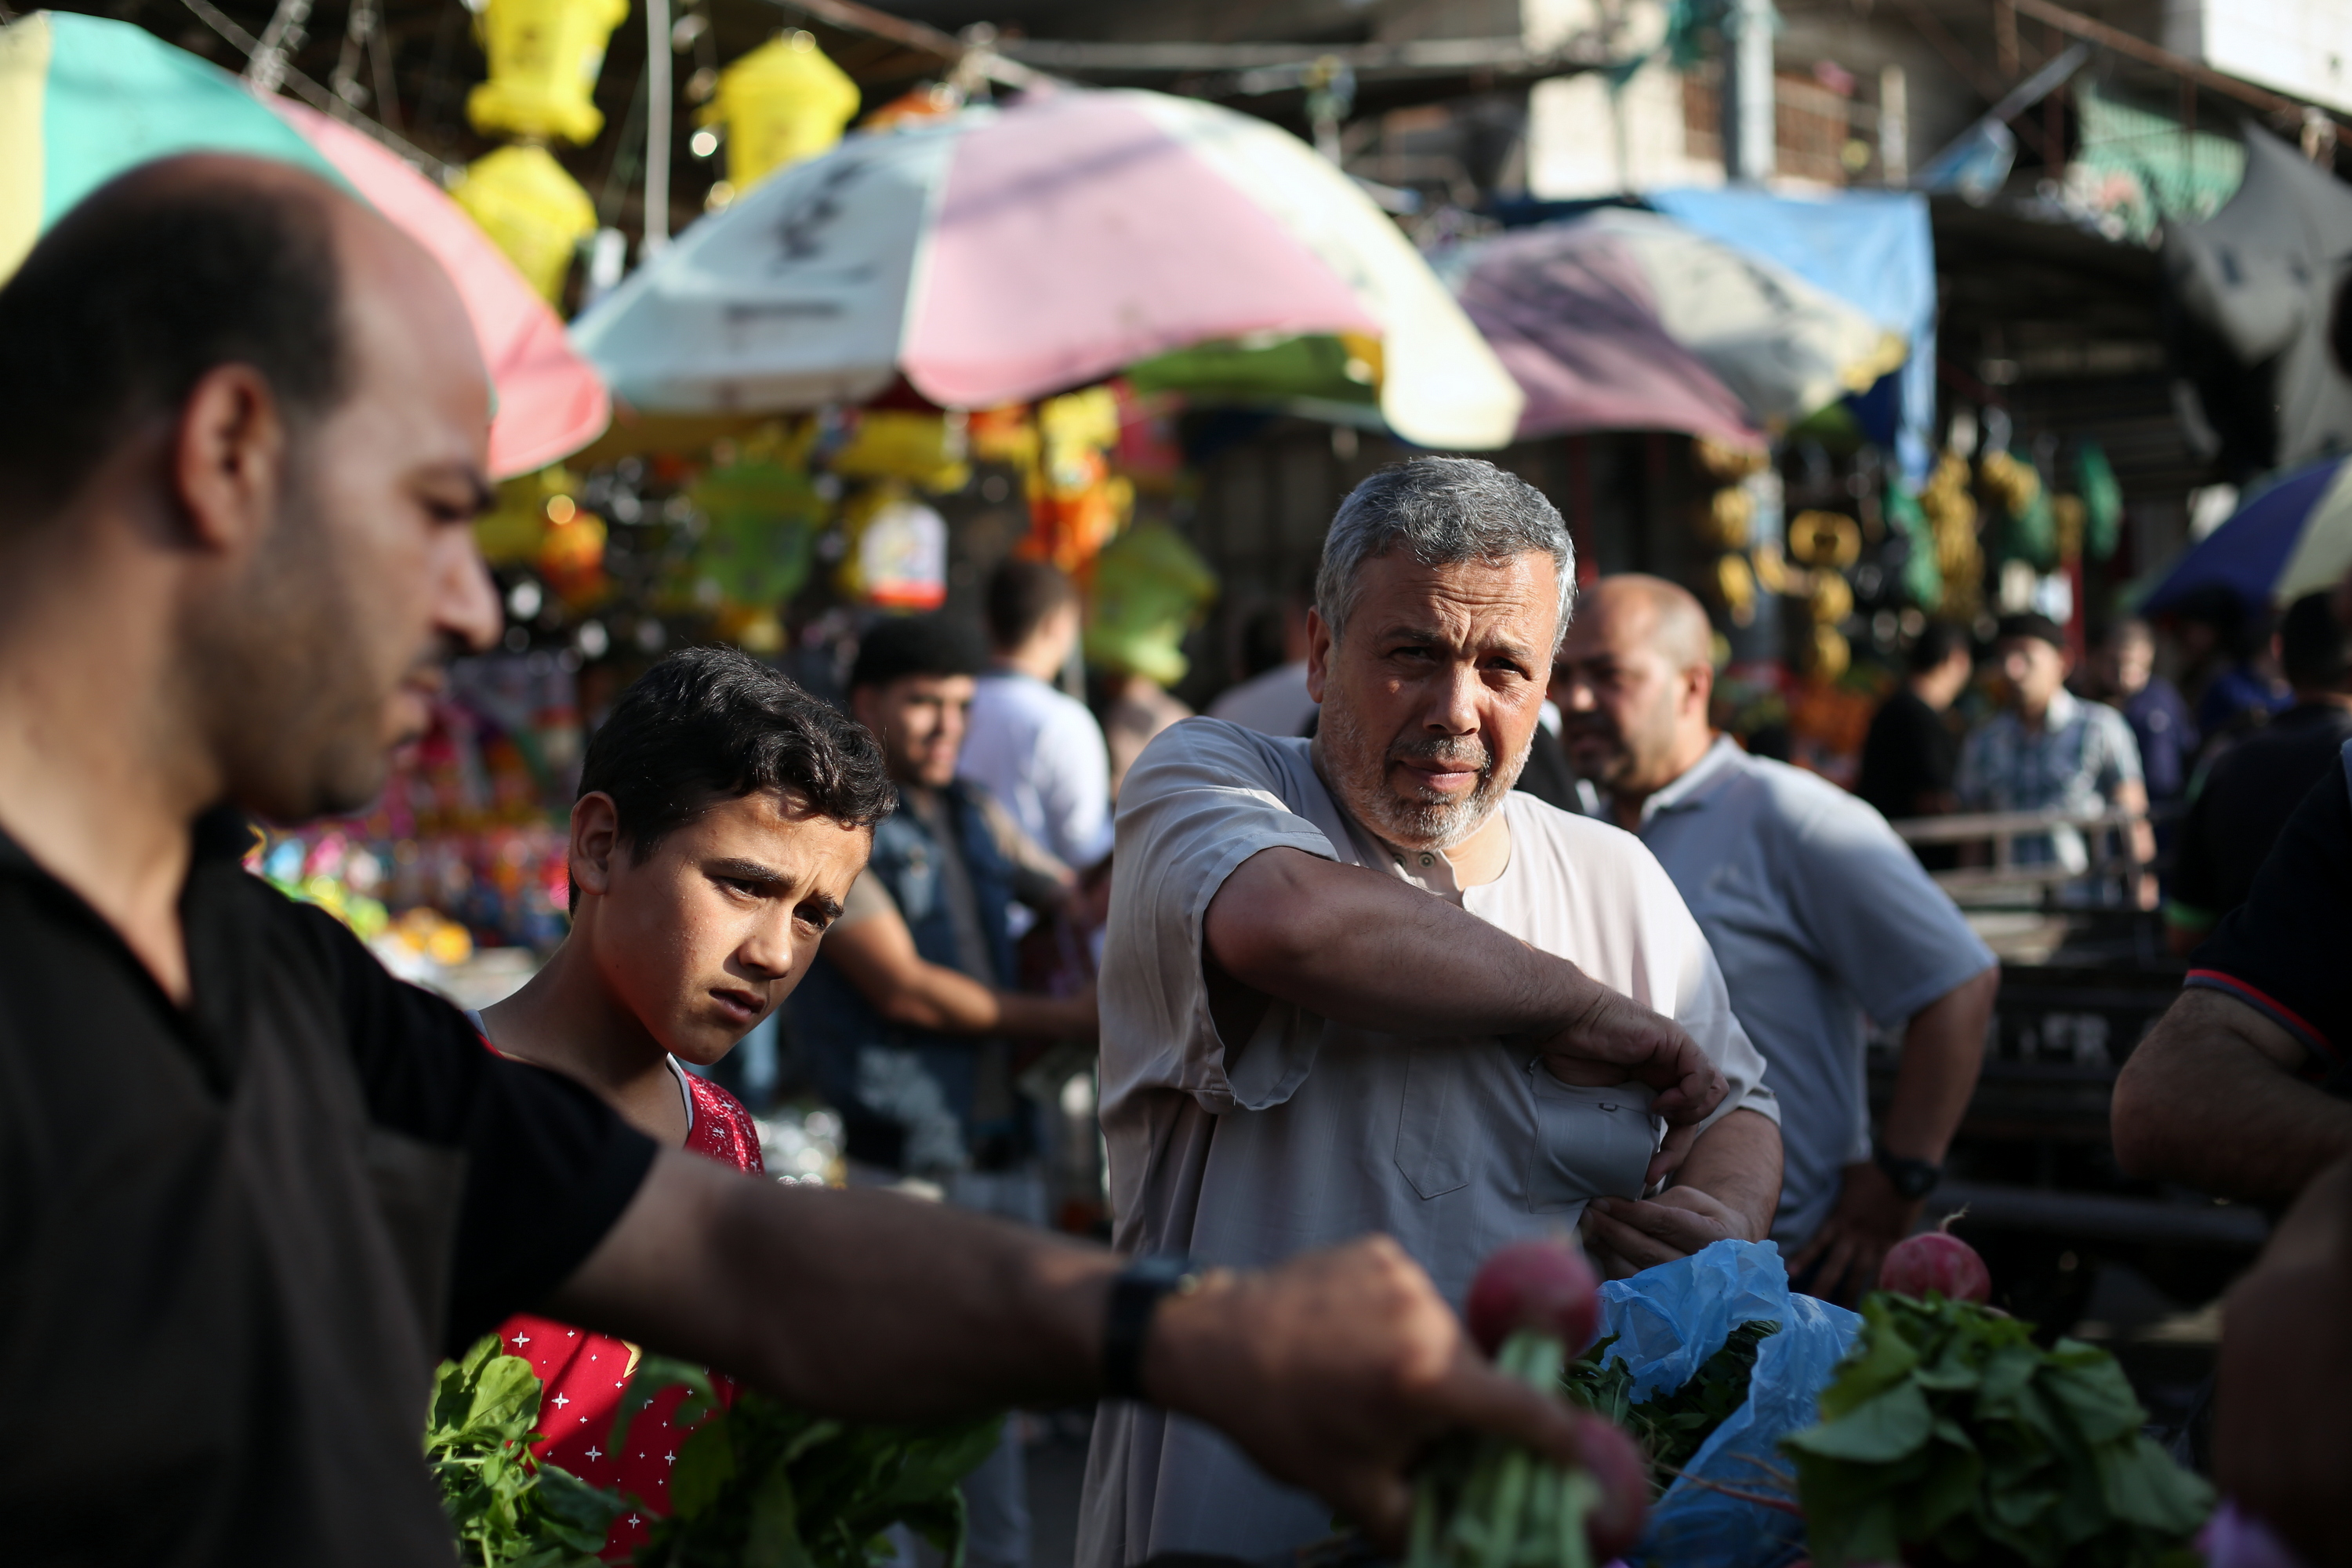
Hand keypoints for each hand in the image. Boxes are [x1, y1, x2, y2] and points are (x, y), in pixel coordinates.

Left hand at [1144, 1236, 1584, 1546]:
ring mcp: (1404, 1275)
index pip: (1526, 1412)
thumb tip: (1477, 1542)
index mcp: (1427, 1379)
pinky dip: (1398, 1325)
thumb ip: (1424, 1520)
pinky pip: (1413, 1299)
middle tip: (1418, 1429)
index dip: (1560, 1440)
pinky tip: (1352, 1342)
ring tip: (1369, 1381)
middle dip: (1465, 1406)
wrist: (1211, 1341)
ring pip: (1447, 1335)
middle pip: (1481, 1374)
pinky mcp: (1380, 1251)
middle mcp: (1428, 1317)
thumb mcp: (1352, 1490)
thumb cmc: (1281, 1421)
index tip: (1575, 1456)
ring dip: (1430, 1363)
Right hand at [1527, 988, 1726, 1174]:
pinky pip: (1702, 1074)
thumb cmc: (1570, 1054)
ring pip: (1712, 1093)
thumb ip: (1620, 1115)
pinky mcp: (1675, 1040)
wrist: (1563, 1021)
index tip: (1648, 1175)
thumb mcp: (1597, 1097)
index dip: (1672, 1151)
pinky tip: (1661, 1101)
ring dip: (1689, 1115)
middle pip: (1702, 1111)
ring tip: (1660, 1117)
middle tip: (1655, 1165)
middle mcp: (1669, 1068)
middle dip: (1681, 1145)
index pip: (1685, 1120)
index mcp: (1654, 1081)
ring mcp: (1675, 1053)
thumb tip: (1621, 1158)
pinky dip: (1688, 1094)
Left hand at [1577, 1186, 1751, 1280]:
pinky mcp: (1663, 1304)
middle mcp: (1700, 1271)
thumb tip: (1623, 1207)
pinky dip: (1609, 1265)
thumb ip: (1662, 1202)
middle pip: (1647, 1251)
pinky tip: (1596, 1247)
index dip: (1631, 1213)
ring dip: (1607, 1249)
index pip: (1666, 1224)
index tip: (1604, 1201)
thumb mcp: (1692, 1200)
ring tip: (1587, 1227)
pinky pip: (1630, 1286)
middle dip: (1613, 1229)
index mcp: (1713, 1238)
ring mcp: (1682, 1293)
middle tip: (1589, 1211)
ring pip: (1636, 1272)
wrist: (1720, 1252)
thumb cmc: (1702, 1219)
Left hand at [1784, 1162, 1919, 1304]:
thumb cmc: (1873, 1170)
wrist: (1904, 1172)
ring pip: (1859, 1273)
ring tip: (1843, 1311)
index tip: (1790, 1274)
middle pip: (1835, 1265)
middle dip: (1823, 1285)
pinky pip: (1885, 1269)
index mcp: (1839, 1218)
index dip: (1804, 1258)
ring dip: (1850, 1293)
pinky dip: (1881, 1285)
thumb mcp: (1845, 1175)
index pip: (1817, 1242)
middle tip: (1813, 1306)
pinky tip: (1878, 1301)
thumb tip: (1825, 1178)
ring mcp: (1874, 1242)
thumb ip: (1836, 1186)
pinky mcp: (1893, 1244)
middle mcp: (1854, 1234)